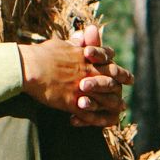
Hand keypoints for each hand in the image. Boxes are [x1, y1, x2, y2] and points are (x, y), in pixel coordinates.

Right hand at [18, 23, 132, 126]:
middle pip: (111, 78)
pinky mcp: (72, 102)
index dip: (115, 62)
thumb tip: (80, 37)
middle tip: (130, 83)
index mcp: (84, 57)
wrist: (29, 67)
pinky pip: (90, 114)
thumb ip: (73, 44)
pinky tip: (105, 122)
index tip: (121, 64)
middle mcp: (87, 72)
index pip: (107, 58)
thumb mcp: (60, 44)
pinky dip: (99, 119)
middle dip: (122, 81)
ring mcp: (81, 88)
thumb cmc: (41, 54)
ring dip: (114, 103)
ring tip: (121, 107)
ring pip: (104, 98)